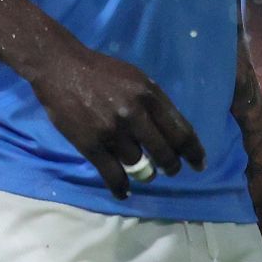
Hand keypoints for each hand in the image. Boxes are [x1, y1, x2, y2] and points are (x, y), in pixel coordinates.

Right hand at [28, 42, 204, 198]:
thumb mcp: (137, 78)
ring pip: (140, 165)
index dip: (193, 151)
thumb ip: (155, 102)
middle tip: (172, 170)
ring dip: (145, 174)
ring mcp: (113, 131)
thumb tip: (173, 130)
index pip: (181, 131)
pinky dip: (121, 188)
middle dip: (172, 166)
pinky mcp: (91, 145)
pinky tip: (124, 192)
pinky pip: (113, 175)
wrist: (62, 68)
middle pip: (164, 152)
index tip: (200, 164)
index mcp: (150, 95)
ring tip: (145, 174)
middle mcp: (135, 113)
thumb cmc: (103, 72)